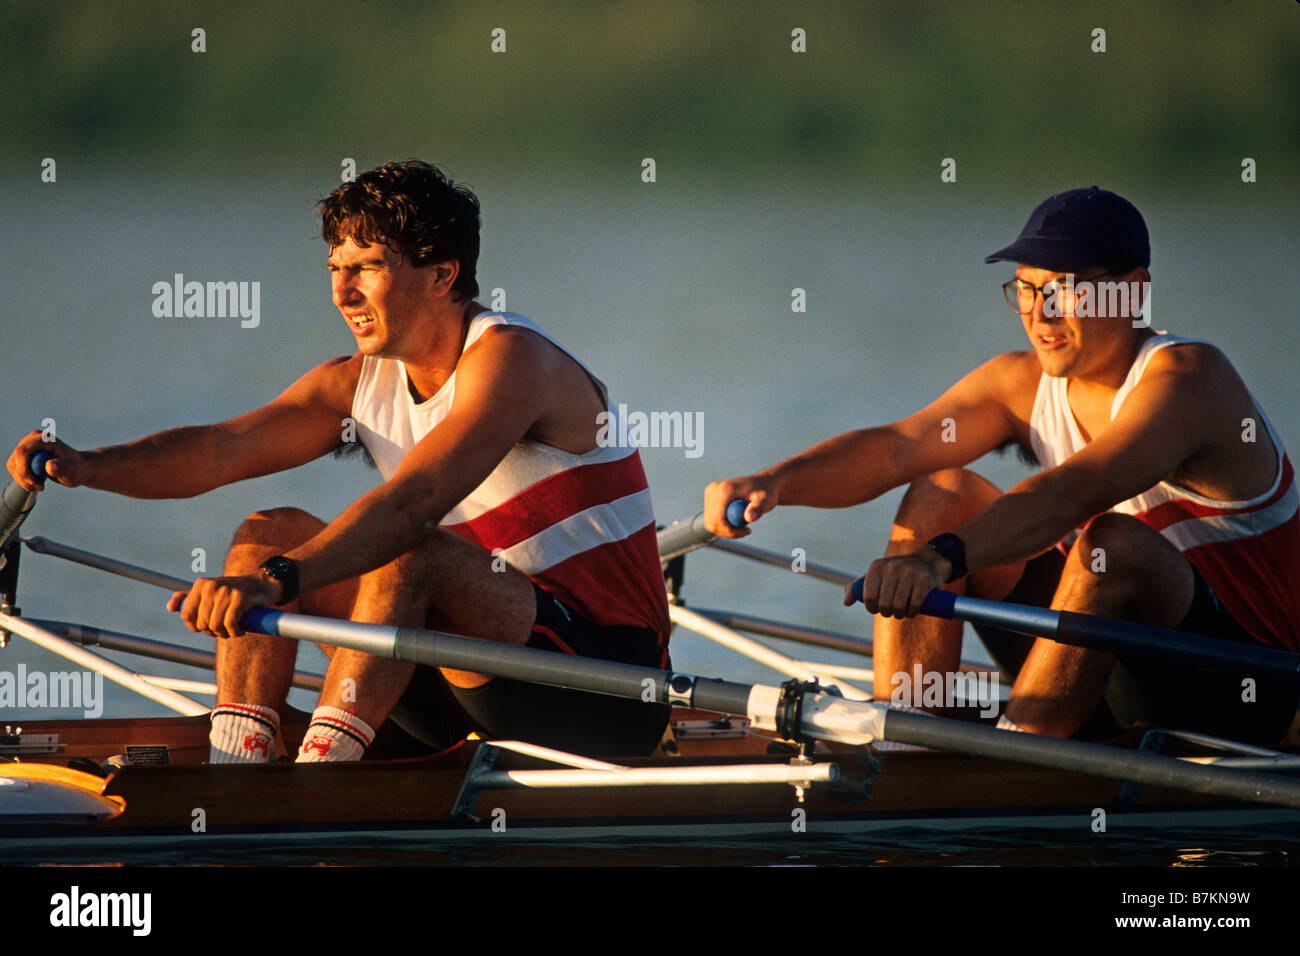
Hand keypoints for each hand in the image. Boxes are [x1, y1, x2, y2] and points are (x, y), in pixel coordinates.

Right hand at [6, 430, 88, 491]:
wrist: (79, 467)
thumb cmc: (77, 468)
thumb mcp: (71, 470)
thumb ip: (61, 467)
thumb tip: (49, 466)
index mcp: (44, 438)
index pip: (23, 452)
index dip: (24, 469)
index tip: (35, 483)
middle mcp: (33, 438)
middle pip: (16, 459)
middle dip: (24, 477)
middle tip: (40, 487)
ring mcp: (27, 445)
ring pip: (13, 465)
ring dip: (23, 480)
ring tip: (40, 486)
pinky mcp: (24, 454)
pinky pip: (14, 468)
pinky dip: (22, 479)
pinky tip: (36, 482)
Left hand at [168, 573, 282, 637]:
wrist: (262, 584)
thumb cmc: (234, 592)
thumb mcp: (210, 592)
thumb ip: (189, 598)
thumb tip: (170, 608)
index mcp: (201, 584)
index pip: (186, 614)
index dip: (195, 626)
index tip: (207, 628)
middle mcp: (211, 586)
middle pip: (202, 622)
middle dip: (212, 632)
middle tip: (223, 630)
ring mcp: (226, 591)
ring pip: (215, 625)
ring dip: (224, 634)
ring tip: (231, 632)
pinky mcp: (240, 598)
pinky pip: (230, 624)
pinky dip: (234, 632)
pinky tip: (240, 632)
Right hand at [703, 474, 779, 536]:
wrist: (762, 484)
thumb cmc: (766, 492)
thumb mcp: (766, 500)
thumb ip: (758, 508)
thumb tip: (749, 517)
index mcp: (725, 489)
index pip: (718, 518)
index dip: (729, 531)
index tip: (747, 531)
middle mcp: (713, 490)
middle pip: (712, 523)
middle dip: (728, 532)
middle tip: (745, 531)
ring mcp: (710, 494)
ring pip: (711, 524)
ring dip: (727, 530)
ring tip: (744, 525)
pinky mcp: (710, 499)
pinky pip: (712, 521)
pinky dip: (724, 526)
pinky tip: (736, 520)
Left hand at [845, 547, 950, 617]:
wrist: (927, 562)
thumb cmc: (896, 573)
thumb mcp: (876, 575)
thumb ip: (858, 587)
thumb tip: (846, 603)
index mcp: (876, 566)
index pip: (868, 597)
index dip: (872, 608)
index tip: (877, 609)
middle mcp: (891, 567)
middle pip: (884, 604)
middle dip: (887, 613)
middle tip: (891, 612)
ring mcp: (908, 572)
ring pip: (898, 606)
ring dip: (900, 615)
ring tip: (901, 613)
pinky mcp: (924, 580)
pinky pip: (914, 605)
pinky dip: (912, 613)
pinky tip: (911, 612)